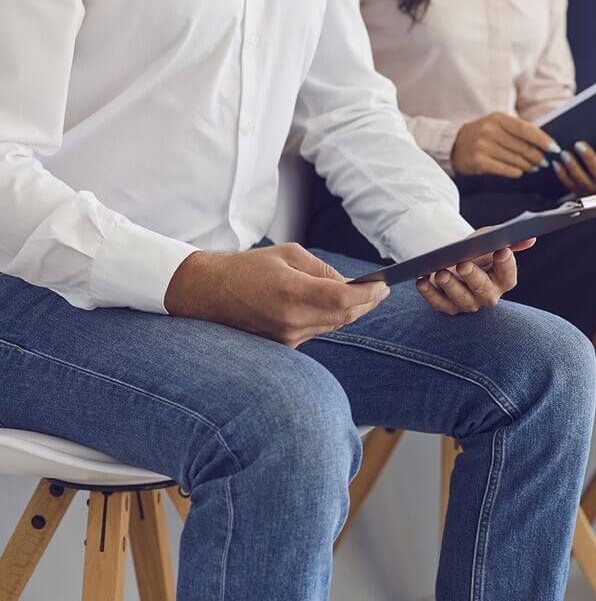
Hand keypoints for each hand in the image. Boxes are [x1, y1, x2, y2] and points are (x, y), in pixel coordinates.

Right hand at [164, 244, 389, 348]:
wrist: (208, 293)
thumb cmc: (246, 268)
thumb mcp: (287, 254)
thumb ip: (322, 269)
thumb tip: (349, 283)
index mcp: (292, 292)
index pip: (344, 298)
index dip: (369, 293)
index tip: (384, 286)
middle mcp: (291, 319)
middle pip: (344, 315)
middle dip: (366, 303)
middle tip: (380, 291)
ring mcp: (287, 337)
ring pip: (333, 325)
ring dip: (351, 312)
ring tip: (365, 297)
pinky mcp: (283, 346)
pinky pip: (317, 332)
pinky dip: (330, 319)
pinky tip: (336, 307)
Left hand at [415, 237, 535, 314]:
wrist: (454, 260)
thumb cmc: (475, 251)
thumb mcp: (489, 242)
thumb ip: (508, 240)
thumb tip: (530, 238)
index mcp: (503, 280)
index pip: (508, 275)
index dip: (506, 264)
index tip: (501, 250)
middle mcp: (488, 295)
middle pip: (484, 290)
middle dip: (473, 277)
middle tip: (463, 264)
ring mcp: (468, 304)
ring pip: (461, 299)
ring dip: (449, 286)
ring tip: (440, 272)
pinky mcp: (448, 307)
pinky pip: (439, 304)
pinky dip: (429, 294)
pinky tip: (421, 281)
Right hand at [451, 112, 559, 177]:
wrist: (453, 144)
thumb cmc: (482, 134)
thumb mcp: (497, 125)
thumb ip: (518, 130)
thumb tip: (544, 142)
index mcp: (498, 118)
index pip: (526, 129)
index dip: (543, 140)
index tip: (554, 148)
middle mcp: (490, 130)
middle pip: (523, 147)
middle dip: (537, 156)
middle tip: (544, 162)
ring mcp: (483, 146)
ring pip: (515, 159)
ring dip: (528, 165)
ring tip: (534, 167)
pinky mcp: (478, 161)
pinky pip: (505, 169)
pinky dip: (516, 171)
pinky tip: (520, 171)